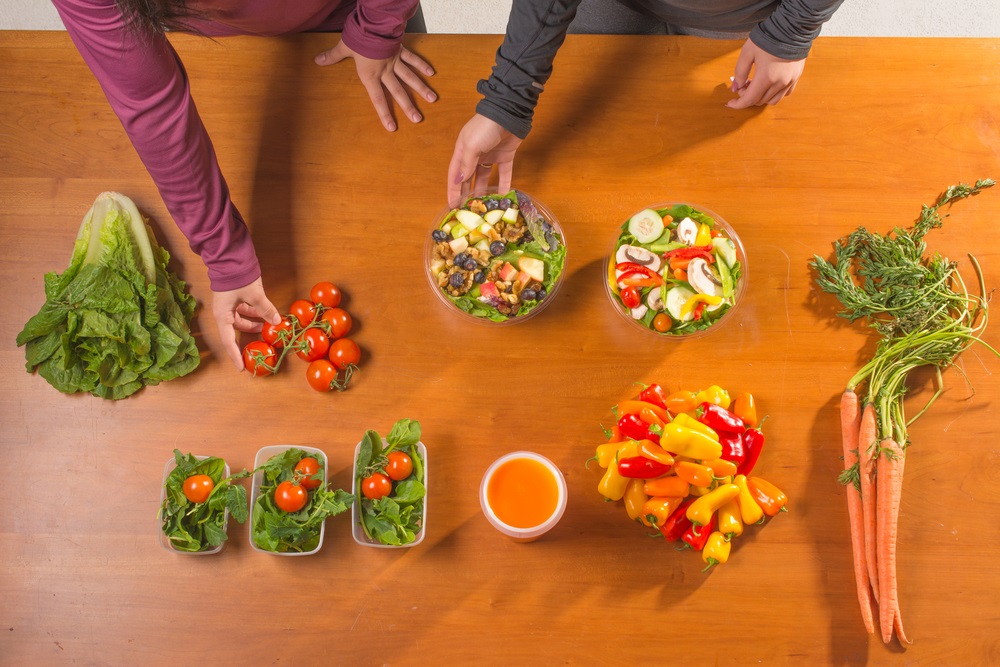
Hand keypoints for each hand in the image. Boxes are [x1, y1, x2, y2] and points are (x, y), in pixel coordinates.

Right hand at [211, 277, 281, 370]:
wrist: (229, 257)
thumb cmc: (237, 277)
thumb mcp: (254, 295)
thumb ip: (265, 309)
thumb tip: (277, 321)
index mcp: (222, 314)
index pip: (228, 340)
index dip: (235, 355)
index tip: (241, 367)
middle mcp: (223, 311)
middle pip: (235, 330)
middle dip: (249, 337)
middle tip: (262, 345)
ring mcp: (228, 304)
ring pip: (241, 320)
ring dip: (254, 323)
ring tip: (269, 326)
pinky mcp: (234, 297)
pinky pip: (244, 310)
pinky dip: (254, 313)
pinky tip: (266, 314)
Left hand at [314, 40, 436, 131]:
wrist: (373, 23)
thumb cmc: (358, 37)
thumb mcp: (344, 47)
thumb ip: (332, 56)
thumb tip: (318, 61)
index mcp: (370, 75)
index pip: (378, 99)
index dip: (385, 114)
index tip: (392, 128)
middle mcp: (385, 71)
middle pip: (398, 92)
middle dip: (408, 107)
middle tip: (418, 119)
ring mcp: (395, 61)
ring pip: (410, 78)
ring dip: (421, 89)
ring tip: (432, 99)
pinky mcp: (400, 50)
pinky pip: (413, 59)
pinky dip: (422, 65)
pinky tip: (431, 73)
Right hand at [447, 114, 522, 206]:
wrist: (508, 113)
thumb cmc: (484, 127)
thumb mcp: (471, 146)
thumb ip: (466, 165)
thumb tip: (459, 181)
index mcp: (462, 151)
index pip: (455, 175)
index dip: (453, 190)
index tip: (452, 205)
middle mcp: (475, 154)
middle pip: (469, 178)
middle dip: (467, 193)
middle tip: (467, 210)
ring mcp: (490, 155)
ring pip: (485, 177)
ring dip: (484, 191)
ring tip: (484, 206)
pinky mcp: (505, 155)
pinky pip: (504, 173)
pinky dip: (504, 184)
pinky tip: (504, 196)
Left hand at [727, 39, 805, 108]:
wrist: (792, 28)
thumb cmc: (768, 38)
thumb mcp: (747, 52)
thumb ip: (740, 72)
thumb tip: (735, 88)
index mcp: (766, 78)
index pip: (749, 100)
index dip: (738, 104)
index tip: (730, 102)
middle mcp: (779, 83)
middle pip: (759, 101)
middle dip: (748, 96)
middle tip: (744, 84)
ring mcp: (789, 81)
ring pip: (772, 101)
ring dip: (761, 97)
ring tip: (756, 83)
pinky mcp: (796, 77)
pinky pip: (784, 94)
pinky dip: (774, 94)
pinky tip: (769, 84)